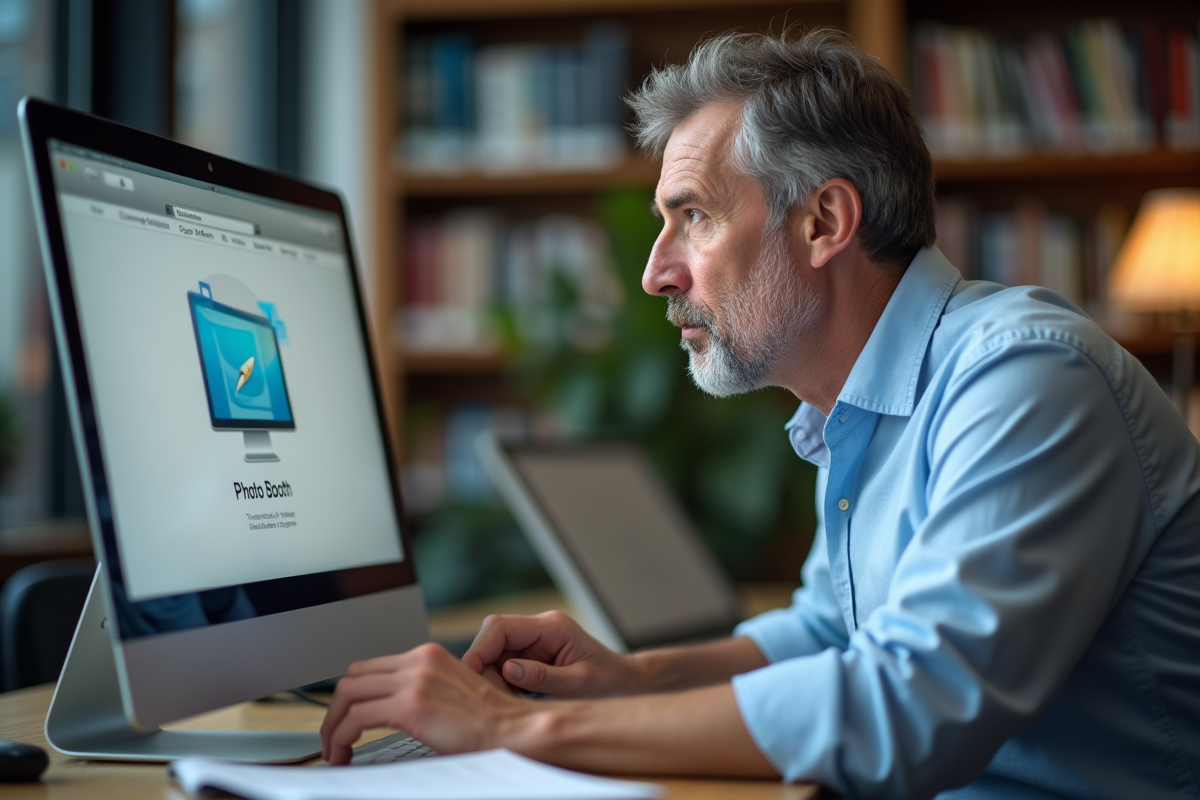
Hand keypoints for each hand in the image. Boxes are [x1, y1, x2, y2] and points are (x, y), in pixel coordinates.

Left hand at [319, 643, 531, 764]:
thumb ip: (420, 690)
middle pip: (353, 677)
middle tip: (333, 739)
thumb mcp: (449, 693)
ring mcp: (414, 680)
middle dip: (335, 711)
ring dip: (333, 726)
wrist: (513, 730)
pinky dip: (341, 738)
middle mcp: (418, 660)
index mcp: (427, 655)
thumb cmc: (487, 722)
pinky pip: (357, 719)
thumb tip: (385, 709)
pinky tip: (344, 755)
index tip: (344, 721)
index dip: (350, 697)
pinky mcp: (411, 704)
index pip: (369, 668)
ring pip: (348, 695)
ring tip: (335, 751)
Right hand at [462, 610, 638, 697]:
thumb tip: (508, 671)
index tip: (469, 677)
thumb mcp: (579, 684)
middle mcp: (539, 629)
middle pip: (492, 639)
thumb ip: (543, 678)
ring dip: (493, 679)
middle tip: (492, 699)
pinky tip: (516, 701)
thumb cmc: (609, 682)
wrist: (626, 683)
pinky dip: (503, 685)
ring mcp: (535, 641)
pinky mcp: (532, 656)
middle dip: (484, 668)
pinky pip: (504, 665)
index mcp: (552, 627)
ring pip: (495, 654)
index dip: (479, 650)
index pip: (500, 627)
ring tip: (510, 703)